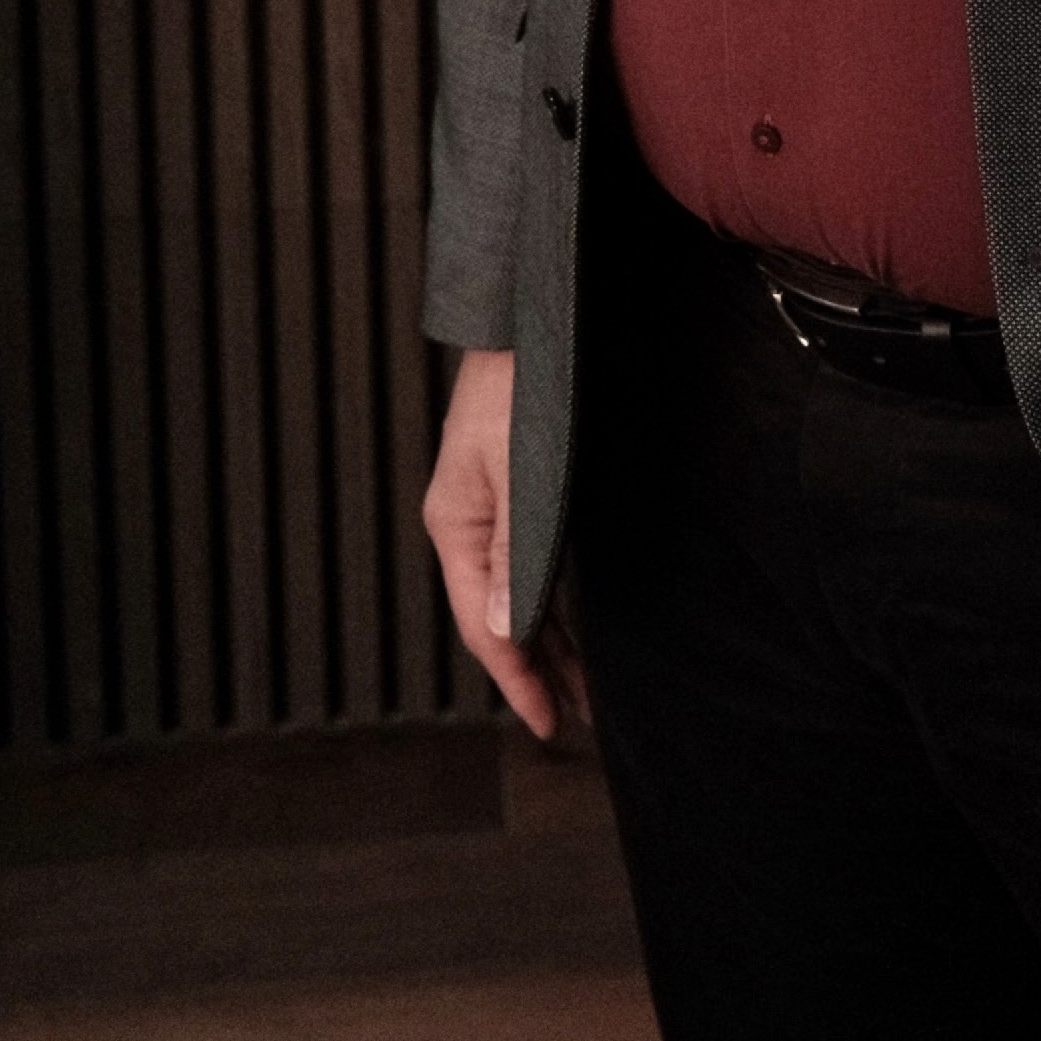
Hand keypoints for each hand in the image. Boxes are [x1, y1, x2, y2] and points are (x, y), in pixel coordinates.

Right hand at [422, 348, 589, 740]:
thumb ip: (515, 551)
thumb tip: (507, 629)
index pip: (486, 625)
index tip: (547, 723)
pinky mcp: (513, 493)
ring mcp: (488, 510)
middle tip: (579, 717)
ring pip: (517, 596)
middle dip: (539, 670)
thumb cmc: (522, 384)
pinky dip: (550, 602)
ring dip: (549, 641)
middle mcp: (468, 526)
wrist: (525, 317)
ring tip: (583, 687)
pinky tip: (569, 622)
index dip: (518, 678)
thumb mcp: (520, 469)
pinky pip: (527, 567)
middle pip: (501, 619)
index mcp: (457, 525)